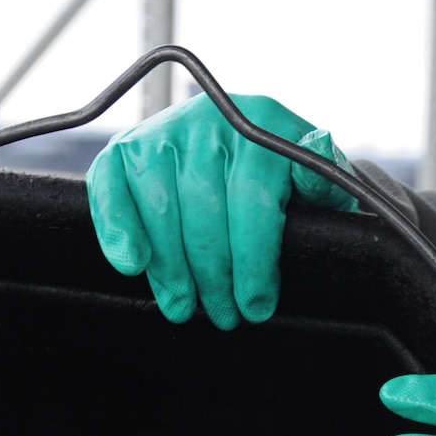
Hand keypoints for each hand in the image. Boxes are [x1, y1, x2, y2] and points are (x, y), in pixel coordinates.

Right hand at [85, 92, 357, 328]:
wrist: (249, 155)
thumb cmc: (288, 184)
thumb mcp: (321, 182)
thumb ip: (324, 176)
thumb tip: (320, 147)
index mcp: (263, 122)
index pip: (252, 198)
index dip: (254, 260)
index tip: (257, 305)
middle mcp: (210, 118)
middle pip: (204, 210)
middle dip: (215, 275)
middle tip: (225, 316)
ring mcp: (163, 130)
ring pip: (160, 207)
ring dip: (172, 267)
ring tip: (185, 306)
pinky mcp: (126, 149)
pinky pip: (110, 186)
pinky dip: (116, 226)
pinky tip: (131, 264)